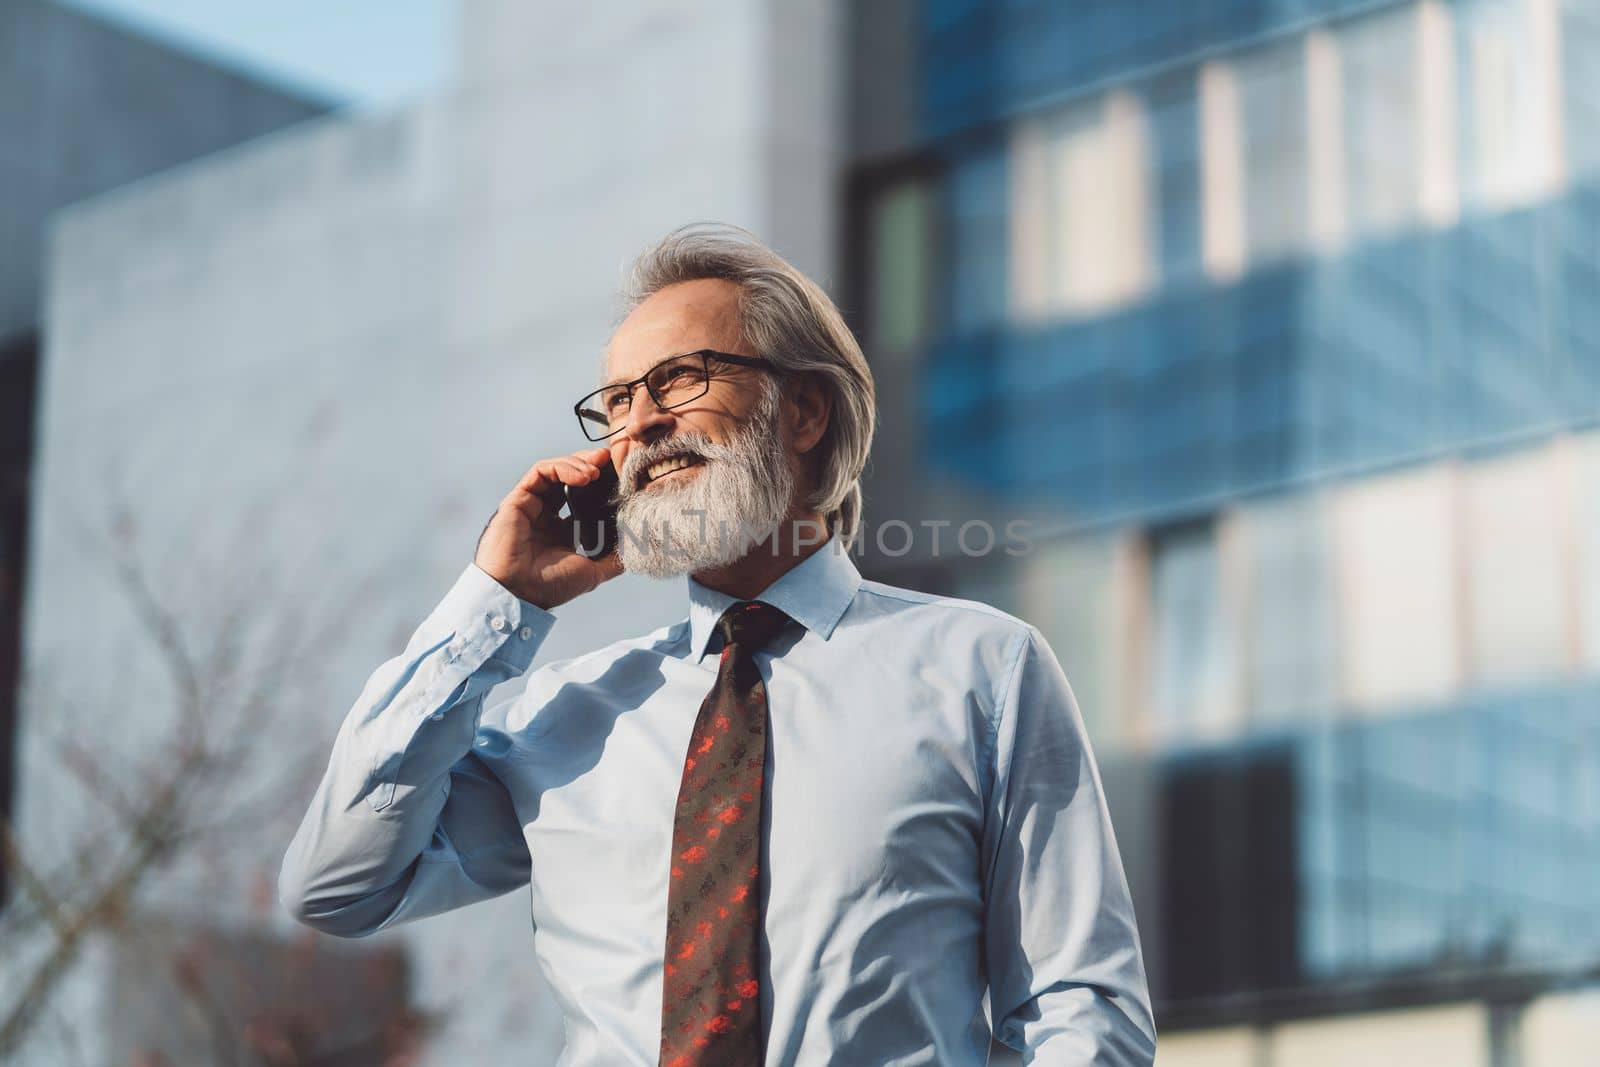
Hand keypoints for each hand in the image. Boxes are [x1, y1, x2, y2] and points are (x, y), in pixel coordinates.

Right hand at [474, 447, 623, 609]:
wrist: (518, 594)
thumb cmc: (549, 587)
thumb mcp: (591, 573)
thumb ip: (612, 560)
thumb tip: (636, 550)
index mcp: (560, 531)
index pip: (582, 498)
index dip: (601, 486)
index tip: (621, 479)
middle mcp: (545, 516)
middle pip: (569, 480)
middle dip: (591, 466)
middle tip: (611, 461)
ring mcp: (531, 506)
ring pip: (555, 470)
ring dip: (579, 463)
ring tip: (598, 470)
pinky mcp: (518, 498)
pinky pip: (541, 471)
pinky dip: (563, 467)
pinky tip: (583, 476)